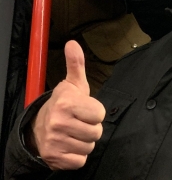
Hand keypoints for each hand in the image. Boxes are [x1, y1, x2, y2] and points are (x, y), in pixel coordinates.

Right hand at [31, 41, 105, 169]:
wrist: (38, 127)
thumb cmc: (63, 103)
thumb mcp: (73, 83)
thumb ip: (76, 64)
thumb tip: (73, 43)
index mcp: (66, 103)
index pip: (99, 114)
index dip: (95, 112)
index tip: (85, 109)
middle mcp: (59, 122)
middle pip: (96, 132)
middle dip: (91, 127)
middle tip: (79, 121)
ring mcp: (56, 142)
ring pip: (89, 146)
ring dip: (85, 141)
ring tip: (74, 132)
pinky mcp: (56, 159)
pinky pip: (81, 161)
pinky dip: (78, 155)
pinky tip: (70, 144)